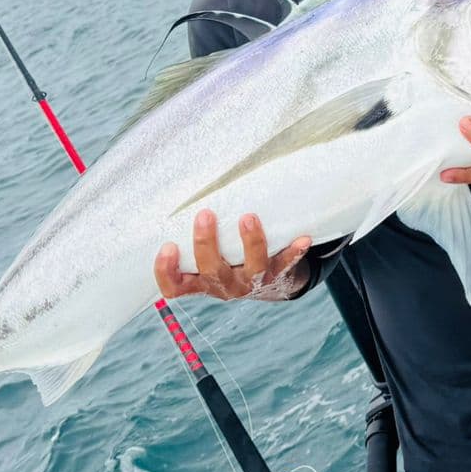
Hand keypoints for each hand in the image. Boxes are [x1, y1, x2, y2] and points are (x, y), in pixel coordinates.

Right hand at [154, 209, 310, 301]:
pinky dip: (294, 252)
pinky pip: (286, 264)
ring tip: (248, 217)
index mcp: (201, 282)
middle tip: (205, 213)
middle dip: (206, 243)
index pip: (175, 287)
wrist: (267, 283)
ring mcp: (251, 282)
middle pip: (212, 271)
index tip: (168, 246)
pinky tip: (303, 238)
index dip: (166, 272)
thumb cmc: (227, 258)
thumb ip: (196, 232)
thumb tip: (186, 183)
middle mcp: (224, 286)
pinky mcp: (276, 274)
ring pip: (251, 267)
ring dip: (250, 243)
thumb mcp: (208, 253)